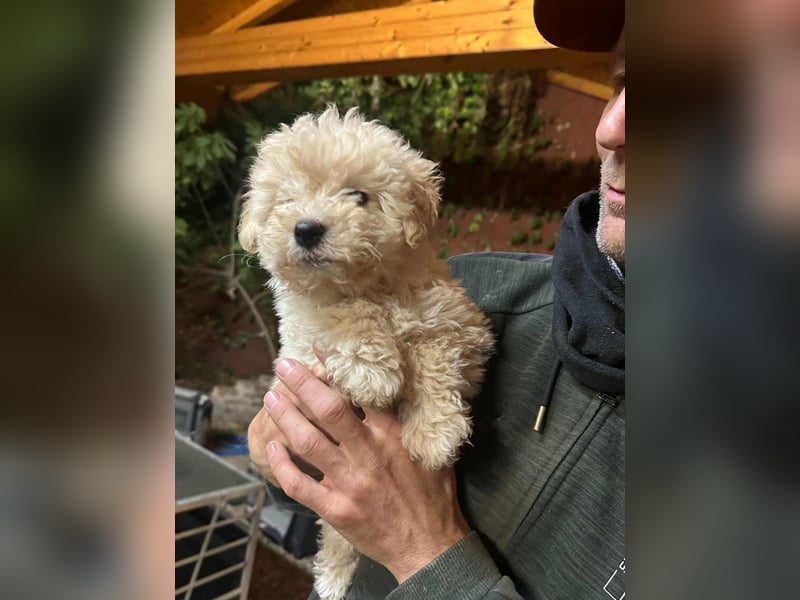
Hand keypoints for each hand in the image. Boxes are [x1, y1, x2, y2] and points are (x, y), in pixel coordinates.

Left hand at [263, 357, 469, 583]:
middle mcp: (368, 455)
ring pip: (308, 442)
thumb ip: (408, 421)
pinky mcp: (335, 509)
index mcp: (393, 436)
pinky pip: (300, 484)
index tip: (318, 350)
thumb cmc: (433, 495)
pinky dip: (282, 465)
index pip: (361, 393)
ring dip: (285, 416)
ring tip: (271, 397)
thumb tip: (392, 391)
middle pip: (328, 410)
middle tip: (283, 366)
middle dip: (302, 384)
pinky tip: (271, 448)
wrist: (429, 545)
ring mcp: (349, 483)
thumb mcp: (429, 450)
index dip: (337, 368)